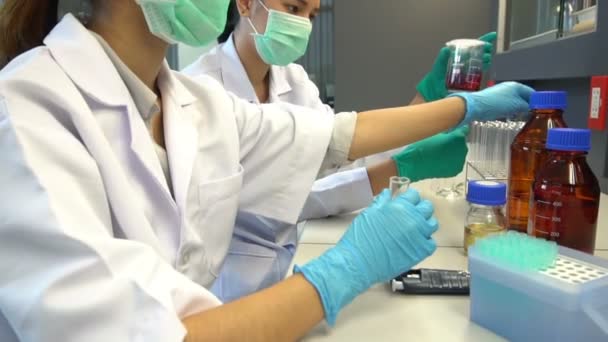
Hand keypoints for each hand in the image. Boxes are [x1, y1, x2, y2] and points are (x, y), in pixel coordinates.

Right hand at [295, 189, 437, 324]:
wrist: (358, 262)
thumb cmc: (360, 238)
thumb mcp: (369, 214)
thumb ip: (382, 202)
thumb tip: (388, 193)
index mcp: (400, 206)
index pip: (414, 195)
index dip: (410, 199)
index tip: (407, 203)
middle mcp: (413, 219)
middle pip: (426, 208)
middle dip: (420, 209)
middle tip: (411, 216)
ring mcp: (419, 235)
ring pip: (432, 224)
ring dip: (425, 224)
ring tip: (414, 230)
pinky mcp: (421, 252)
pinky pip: (431, 243)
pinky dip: (425, 242)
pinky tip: (414, 243)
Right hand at [392, 125, 468, 181]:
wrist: (414, 164)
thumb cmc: (421, 146)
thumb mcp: (433, 131)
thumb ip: (446, 128)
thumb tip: (451, 127)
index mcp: (458, 137)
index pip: (464, 130)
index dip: (457, 130)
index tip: (452, 131)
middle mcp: (462, 149)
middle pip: (461, 142)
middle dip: (454, 141)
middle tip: (442, 142)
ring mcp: (460, 160)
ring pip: (459, 152)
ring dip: (453, 151)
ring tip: (440, 152)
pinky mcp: (456, 170)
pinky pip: (456, 162)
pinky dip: (451, 160)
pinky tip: (441, 159)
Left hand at [416, 32, 496, 101]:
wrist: (434, 92)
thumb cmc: (435, 78)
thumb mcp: (439, 66)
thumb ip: (442, 58)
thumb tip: (446, 49)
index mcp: (459, 55)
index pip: (473, 45)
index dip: (483, 40)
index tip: (492, 35)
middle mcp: (465, 61)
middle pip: (480, 52)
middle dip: (486, 49)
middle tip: (487, 48)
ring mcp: (469, 69)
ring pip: (482, 61)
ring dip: (486, 58)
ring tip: (487, 57)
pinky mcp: (471, 78)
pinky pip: (481, 71)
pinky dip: (485, 67)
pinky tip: (487, 66)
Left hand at [450, 81, 533, 126]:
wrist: (475, 107)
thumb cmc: (496, 104)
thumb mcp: (516, 106)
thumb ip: (526, 107)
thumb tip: (532, 109)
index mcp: (516, 86)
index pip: (531, 93)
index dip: (537, 101)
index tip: (542, 110)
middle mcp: (508, 88)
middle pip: (522, 98)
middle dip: (526, 107)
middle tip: (532, 116)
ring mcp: (500, 94)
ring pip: (513, 103)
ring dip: (517, 110)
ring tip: (521, 118)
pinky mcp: (493, 101)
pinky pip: (505, 106)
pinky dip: (508, 111)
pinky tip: (508, 117)